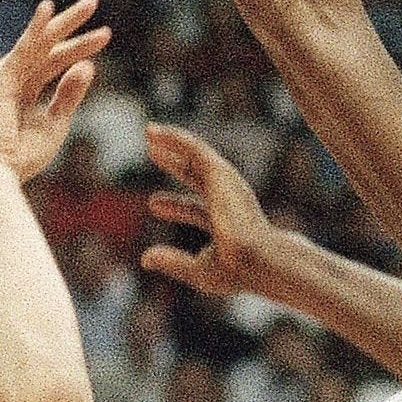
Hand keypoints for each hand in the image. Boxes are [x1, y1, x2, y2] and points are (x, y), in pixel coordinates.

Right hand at [0, 0, 110, 187]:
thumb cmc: (22, 154)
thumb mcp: (55, 122)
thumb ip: (70, 93)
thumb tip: (88, 65)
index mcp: (25, 88)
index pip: (56, 61)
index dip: (80, 47)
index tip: (105, 34)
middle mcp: (14, 76)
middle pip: (49, 45)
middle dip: (72, 24)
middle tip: (94, 1)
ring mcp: (6, 74)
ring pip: (41, 43)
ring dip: (65, 22)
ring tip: (91, 3)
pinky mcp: (1, 78)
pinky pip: (24, 49)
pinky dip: (36, 29)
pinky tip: (49, 9)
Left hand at [142, 125, 279, 298]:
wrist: (258, 259)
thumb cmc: (237, 270)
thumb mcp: (199, 270)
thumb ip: (172, 262)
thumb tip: (144, 259)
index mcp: (227, 223)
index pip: (198, 210)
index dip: (176, 206)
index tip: (152, 203)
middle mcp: (229, 200)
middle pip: (197, 175)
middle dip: (175, 163)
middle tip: (152, 152)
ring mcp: (227, 184)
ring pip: (196, 154)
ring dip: (172, 141)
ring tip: (149, 131)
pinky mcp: (221, 171)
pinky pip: (193, 147)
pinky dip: (174, 137)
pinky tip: (154, 131)